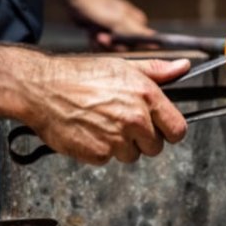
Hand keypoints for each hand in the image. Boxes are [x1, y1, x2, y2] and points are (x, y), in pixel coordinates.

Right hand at [26, 56, 189, 164]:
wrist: (43, 88)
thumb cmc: (80, 75)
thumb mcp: (122, 66)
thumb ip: (157, 71)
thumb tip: (183, 67)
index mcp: (146, 95)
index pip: (177, 130)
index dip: (169, 130)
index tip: (160, 127)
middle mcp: (135, 119)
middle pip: (155, 147)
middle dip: (142, 139)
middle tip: (121, 121)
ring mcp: (116, 139)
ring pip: (131, 155)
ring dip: (120, 145)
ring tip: (101, 123)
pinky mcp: (97, 154)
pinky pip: (108, 160)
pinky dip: (99, 150)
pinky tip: (88, 131)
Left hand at [42, 0, 152, 48]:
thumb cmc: (96, 6)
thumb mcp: (118, 20)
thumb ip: (137, 31)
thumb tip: (157, 41)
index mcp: (138, 21)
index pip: (140, 44)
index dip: (126, 46)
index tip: (113, 40)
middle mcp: (129, 25)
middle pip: (125, 48)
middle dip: (110, 45)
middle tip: (100, 35)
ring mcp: (115, 28)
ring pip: (112, 48)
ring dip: (101, 43)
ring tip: (94, 32)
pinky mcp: (104, 30)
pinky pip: (102, 45)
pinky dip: (95, 41)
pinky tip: (91, 33)